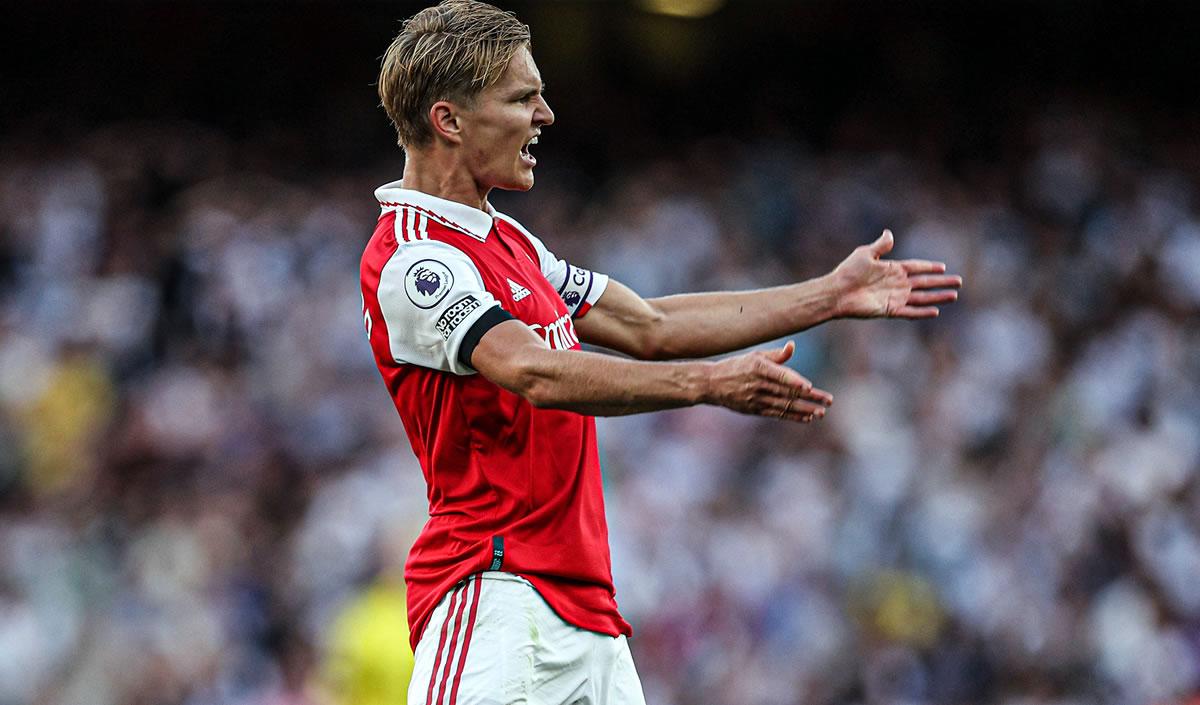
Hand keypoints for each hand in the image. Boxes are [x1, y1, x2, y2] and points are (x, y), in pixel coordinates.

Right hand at [704, 341, 832, 422]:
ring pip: (784, 406)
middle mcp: (757, 384)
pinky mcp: (754, 410)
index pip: (780, 376)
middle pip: (787, 392)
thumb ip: (776, 355)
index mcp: (758, 367)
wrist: (712, 384)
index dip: (794, 382)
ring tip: (821, 412)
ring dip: (804, 410)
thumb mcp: (754, 356)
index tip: (809, 387)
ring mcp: (755, 399)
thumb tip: (793, 346)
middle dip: (810, 398)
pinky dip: (792, 416)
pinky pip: (777, 414)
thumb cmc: (738, 366)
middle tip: (828, 400)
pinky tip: (807, 417)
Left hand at [831, 229, 961, 318]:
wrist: (837, 292)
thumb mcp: (865, 254)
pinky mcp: (890, 310)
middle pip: (924, 282)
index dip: (929, 267)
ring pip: (921, 298)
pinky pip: (910, 312)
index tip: (943, 267)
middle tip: (959, 281)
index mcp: (892, 269)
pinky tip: (936, 311)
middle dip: (941, 282)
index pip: (916, 267)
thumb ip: (880, 246)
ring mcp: (895, 297)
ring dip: (937, 297)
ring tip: (954, 295)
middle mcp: (896, 284)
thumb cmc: (848, 272)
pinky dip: (922, 312)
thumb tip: (889, 233)